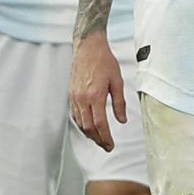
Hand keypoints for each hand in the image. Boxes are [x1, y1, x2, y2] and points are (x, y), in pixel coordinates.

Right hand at [69, 35, 126, 150]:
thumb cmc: (104, 62)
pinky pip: (75, 115)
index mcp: (96, 95)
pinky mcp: (71, 95)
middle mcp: (82, 98)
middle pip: (89, 127)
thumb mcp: (118, 82)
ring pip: (80, 123)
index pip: (100, 124)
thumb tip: (122, 120)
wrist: (88, 48)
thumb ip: (119, 103)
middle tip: (107, 146)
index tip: (111, 145)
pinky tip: (88, 127)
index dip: (106, 137)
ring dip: (89, 134)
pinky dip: (82, 124)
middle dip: (98, 139)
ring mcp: (75, 97)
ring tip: (100, 139)